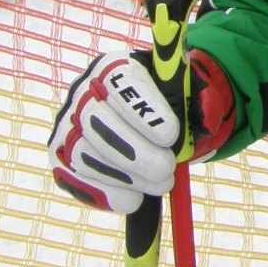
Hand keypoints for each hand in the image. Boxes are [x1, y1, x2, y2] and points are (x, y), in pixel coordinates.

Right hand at [49, 49, 233, 213]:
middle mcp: (82, 92)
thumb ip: (203, 102)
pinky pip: (73, 178)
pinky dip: (104, 193)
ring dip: (125, 175)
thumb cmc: (173, 106)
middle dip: (133, 150)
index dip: (143, 108)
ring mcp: (67, 126)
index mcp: (115, 66)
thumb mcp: (193, 97)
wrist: (150, 123)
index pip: (121, 80)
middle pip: (95, 119)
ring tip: (161, 184)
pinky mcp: (60, 158)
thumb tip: (207, 117)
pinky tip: (133, 200)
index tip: (171, 134)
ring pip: (84, 154)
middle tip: (166, 169)